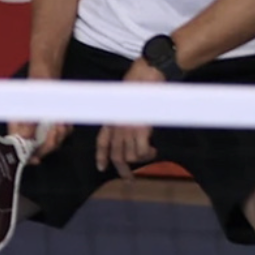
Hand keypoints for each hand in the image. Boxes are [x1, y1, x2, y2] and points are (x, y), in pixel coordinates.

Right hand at [9, 63, 67, 161]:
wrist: (47, 73)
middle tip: (57, 129)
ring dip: (60, 135)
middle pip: (39, 148)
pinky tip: (64, 121)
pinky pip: (61, 135)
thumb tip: (24, 138)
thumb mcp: (31, 101)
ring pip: (52, 143)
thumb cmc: (36, 84)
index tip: (36, 160)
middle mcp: (28, 129)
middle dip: (51, 142)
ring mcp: (41, 128)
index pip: (19, 147)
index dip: (27, 156)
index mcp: (17, 125)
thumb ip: (27, 121)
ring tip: (62, 122)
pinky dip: (65, 130)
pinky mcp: (52, 125)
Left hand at [95, 57, 163, 178]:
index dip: (101, 156)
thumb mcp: (124, 100)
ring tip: (151, 153)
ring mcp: (126, 128)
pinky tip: (154, 149)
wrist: (147, 74)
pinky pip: (141, 151)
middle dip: (122, 170)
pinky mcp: (139, 129)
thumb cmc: (139, 83)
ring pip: (130, 156)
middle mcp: (115, 125)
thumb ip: (123, 115)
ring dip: (141, 158)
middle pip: (116, 155)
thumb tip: (128, 128)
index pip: (102, 141)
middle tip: (129, 179)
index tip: (101, 168)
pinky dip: (148, 154)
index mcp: (110, 117)